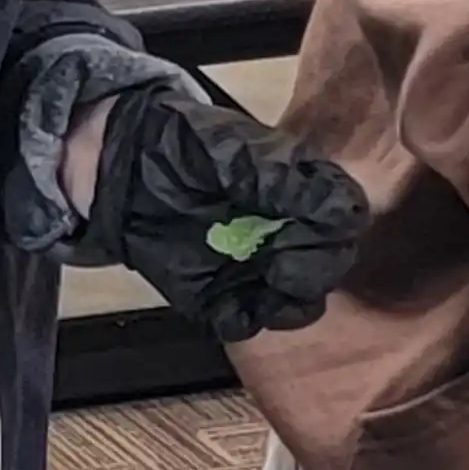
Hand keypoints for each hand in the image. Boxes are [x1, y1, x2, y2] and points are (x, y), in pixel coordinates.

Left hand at [79, 85, 367, 339]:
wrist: (124, 167)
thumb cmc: (187, 147)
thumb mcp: (237, 152)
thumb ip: (286, 182)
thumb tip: (344, 211)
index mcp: (301, 194)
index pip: (344, 220)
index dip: (339, 229)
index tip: (322, 226)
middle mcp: (288, 235)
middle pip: (328, 266)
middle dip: (315, 266)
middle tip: (283, 257)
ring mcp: (256, 269)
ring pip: (298, 305)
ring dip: (290, 298)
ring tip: (266, 277)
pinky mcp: (219, 297)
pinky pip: (244, 323)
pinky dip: (243, 318)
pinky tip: (229, 300)